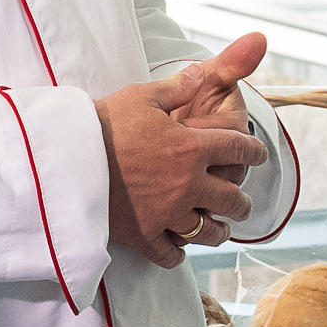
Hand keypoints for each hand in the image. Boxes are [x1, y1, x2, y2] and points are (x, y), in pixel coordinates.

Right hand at [98, 60, 267, 269]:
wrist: (67, 161)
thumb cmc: (104, 125)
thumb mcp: (142, 96)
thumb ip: (177, 87)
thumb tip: (200, 72)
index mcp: (193, 148)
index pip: (239, 149)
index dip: (254, 150)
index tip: (259, 154)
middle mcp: (188, 185)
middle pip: (232, 199)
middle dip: (242, 202)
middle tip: (242, 203)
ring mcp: (168, 214)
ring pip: (208, 232)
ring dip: (219, 230)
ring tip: (221, 229)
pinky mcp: (145, 235)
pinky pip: (171, 254)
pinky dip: (178, 252)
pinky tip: (179, 248)